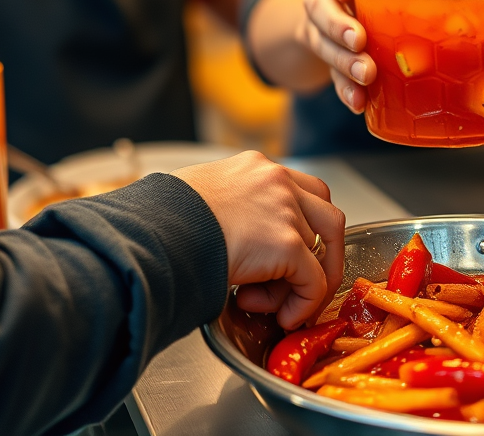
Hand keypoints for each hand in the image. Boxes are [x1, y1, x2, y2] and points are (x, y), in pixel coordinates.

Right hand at [174, 151, 344, 329]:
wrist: (157, 229)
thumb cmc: (164, 217)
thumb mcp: (201, 196)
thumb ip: (226, 208)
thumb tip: (227, 236)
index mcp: (256, 167)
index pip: (301, 189)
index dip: (303, 225)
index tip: (291, 255)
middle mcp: (277, 180)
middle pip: (326, 214)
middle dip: (323, 252)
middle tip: (304, 281)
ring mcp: (285, 209)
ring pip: (325, 246)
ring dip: (310, 279)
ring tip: (284, 303)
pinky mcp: (285, 244)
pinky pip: (313, 281)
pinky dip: (304, 303)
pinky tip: (281, 316)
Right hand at [297, 0, 483, 115]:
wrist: (344, 23)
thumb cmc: (396, 5)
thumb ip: (470, 2)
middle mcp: (329, 3)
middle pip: (321, 13)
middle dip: (340, 29)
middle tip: (361, 43)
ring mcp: (323, 35)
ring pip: (323, 47)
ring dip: (342, 63)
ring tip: (367, 77)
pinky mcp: (327, 65)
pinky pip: (329, 79)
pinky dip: (344, 92)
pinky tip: (360, 103)